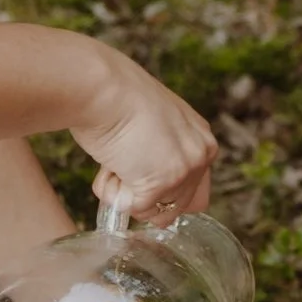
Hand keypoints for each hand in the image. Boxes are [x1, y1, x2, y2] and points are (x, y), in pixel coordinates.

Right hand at [70, 43, 219, 219]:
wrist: (100, 87)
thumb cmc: (113, 99)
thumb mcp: (151, 125)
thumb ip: (160, 152)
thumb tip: (145, 187)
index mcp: (201, 138)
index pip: (194, 190)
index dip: (162, 192)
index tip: (137, 177)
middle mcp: (201, 154)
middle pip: (176, 208)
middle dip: (143, 196)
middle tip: (122, 164)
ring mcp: (184, 170)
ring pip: (154, 214)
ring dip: (126, 195)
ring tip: (114, 162)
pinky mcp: (163, 182)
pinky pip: (132, 209)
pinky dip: (112, 192)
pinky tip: (108, 164)